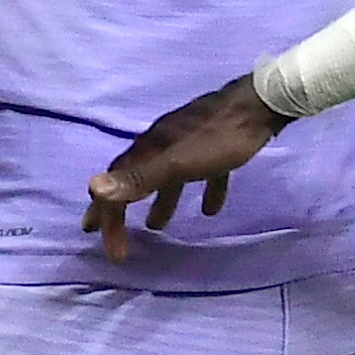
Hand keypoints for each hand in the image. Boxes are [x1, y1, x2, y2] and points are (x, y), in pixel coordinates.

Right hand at [83, 73, 289, 255]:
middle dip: (119, 208)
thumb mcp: (178, 163)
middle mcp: (162, 144)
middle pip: (133, 179)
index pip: (115, 186)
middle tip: (109, 233)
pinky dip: (202, 191)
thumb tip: (93, 188)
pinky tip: (211, 210)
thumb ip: (140, 177)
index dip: (108, 218)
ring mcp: (188, 143)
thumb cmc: (219, 138)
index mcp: (149, 149)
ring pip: (165, 177)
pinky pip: (202, 173)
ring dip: (159, 202)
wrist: (260, 103)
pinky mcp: (216, 145)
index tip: (113, 251)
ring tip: (157, 228)